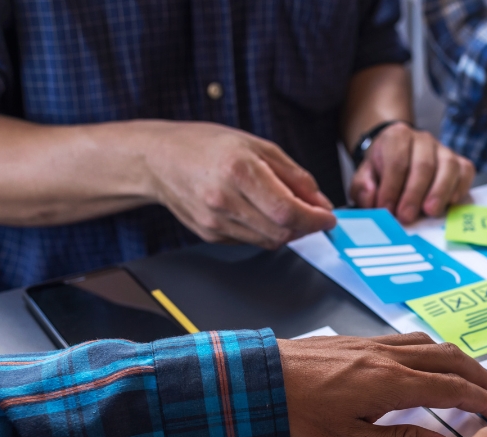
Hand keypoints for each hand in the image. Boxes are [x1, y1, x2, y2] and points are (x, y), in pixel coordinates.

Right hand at [144, 121, 337, 248]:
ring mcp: (215, 221)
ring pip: (268, 241)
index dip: (315, 219)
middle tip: (313, 214)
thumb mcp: (257, 146)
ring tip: (287, 210)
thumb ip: (294, 175)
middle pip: (281, 232)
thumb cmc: (205, 145)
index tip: (328, 217)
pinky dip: (265, 231)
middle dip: (305, 227)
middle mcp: (224, 200)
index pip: (288, 211)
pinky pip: (251, 241)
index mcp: (238, 171)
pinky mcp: (210, 234)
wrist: (158, 159)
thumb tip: (321, 202)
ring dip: (287, 231)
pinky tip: (260, 212)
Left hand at [277, 332, 486, 436]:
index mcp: (391, 382)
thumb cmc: (294, 417)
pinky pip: (405, 339)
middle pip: (449, 359)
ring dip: (457, 360)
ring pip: (429, 344)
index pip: (453, 389)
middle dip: (479, 376)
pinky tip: (423, 360)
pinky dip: (429, 350)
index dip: (483, 400)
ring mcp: (369, 345)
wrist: (250, 384)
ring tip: (469, 376)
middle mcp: (387, 356)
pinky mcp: (352, 342)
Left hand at [350, 122, 474, 223]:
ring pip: (448, 167)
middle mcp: (423, 139)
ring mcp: (444, 150)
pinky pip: (465, 172)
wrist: (398, 154)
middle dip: (414, 194)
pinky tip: (450, 203)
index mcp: (397, 136)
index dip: (392, 188)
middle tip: (406, 217)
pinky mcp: (460, 162)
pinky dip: (460, 188)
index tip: (387, 209)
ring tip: (430, 212)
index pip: (396, 162)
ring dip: (439, 192)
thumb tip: (372, 198)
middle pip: (423, 165)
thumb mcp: (365, 177)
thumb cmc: (382, 169)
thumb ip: (363, 188)